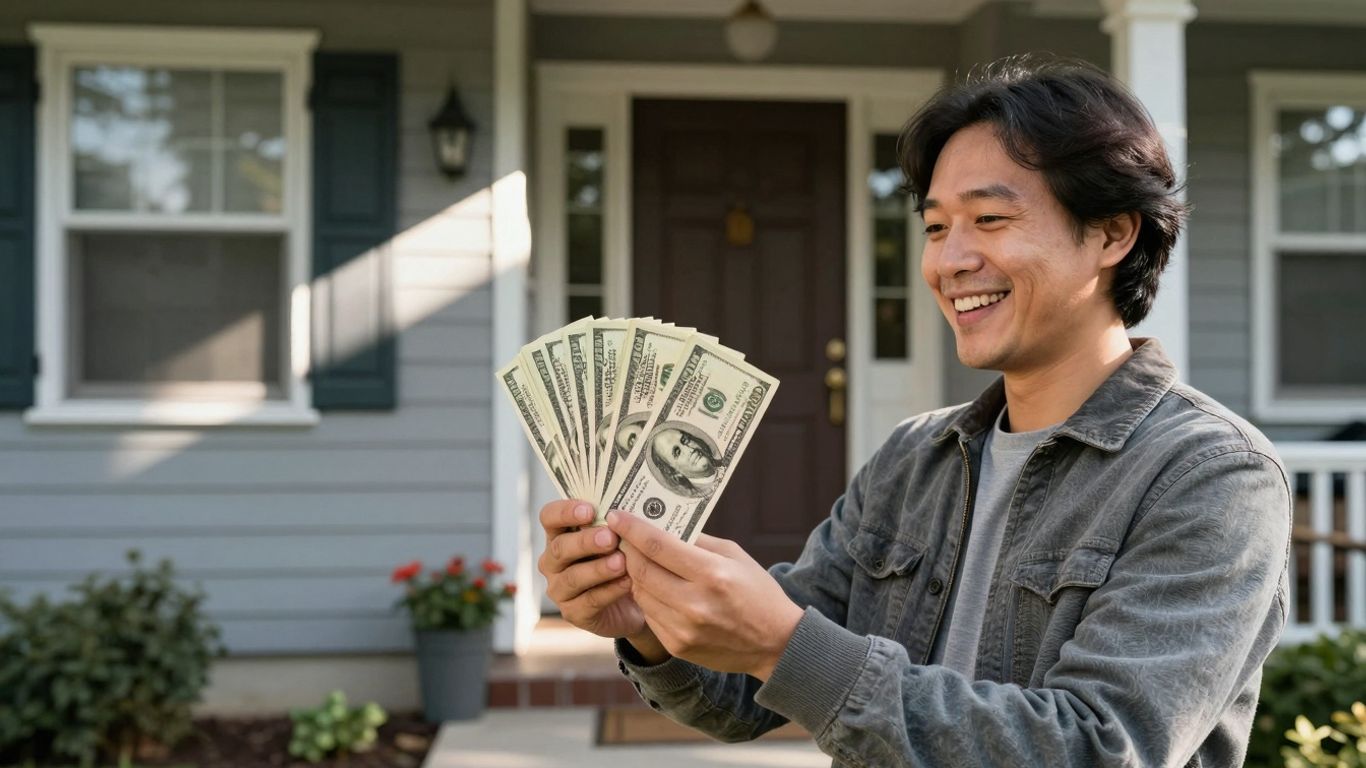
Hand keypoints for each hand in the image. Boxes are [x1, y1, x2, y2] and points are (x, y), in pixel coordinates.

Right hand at [537, 500, 660, 650]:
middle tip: (610, 537)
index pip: (549, 517)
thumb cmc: (623, 559)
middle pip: (560, 547)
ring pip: (572, 577)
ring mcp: (560, 589)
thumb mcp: (618, 538)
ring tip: (622, 562)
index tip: (589, 510)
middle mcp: (553, 561)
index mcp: (560, 535)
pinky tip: (628, 582)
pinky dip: (610, 591)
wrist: (636, 601)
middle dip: (585, 541)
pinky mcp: (573, 612)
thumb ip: (614, 524)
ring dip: (598, 568)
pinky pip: (589, 601)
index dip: (565, 511)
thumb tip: (627, 509)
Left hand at [606, 509, 803, 680]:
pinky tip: (654, 586)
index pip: (657, 546)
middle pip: (641, 570)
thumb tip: (660, 524)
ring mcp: (683, 629)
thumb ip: (697, 541)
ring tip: (636, 559)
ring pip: (640, 593)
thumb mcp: (734, 555)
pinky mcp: (677, 646)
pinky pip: (649, 614)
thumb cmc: (756, 591)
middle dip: (626, 549)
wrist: (774, 643)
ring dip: (634, 573)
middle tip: (621, 535)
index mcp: (712, 574)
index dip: (632, 528)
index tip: (616, 515)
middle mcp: (695, 604)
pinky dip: (647, 597)